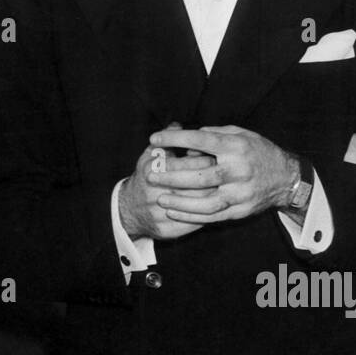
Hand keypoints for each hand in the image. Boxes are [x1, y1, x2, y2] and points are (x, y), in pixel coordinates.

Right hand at [118, 126, 217, 240]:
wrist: (128, 210)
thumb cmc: (146, 177)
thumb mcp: (151, 155)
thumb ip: (167, 139)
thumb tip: (178, 124)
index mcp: (152, 170)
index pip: (189, 163)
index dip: (206, 158)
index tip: (217, 155)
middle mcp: (155, 192)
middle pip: (197, 184)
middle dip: (214, 177)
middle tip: (226, 171)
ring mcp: (160, 213)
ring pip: (199, 205)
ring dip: (215, 196)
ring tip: (224, 187)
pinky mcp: (166, 230)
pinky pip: (194, 223)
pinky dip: (208, 215)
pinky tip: (217, 205)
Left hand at [147, 125, 296, 222]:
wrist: (285, 178)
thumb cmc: (259, 152)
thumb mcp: (241, 134)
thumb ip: (214, 134)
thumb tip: (186, 138)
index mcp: (236, 147)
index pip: (200, 141)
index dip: (175, 139)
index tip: (155, 139)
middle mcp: (238, 170)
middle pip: (198, 175)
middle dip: (171, 175)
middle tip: (151, 175)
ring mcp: (240, 193)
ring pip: (204, 201)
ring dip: (179, 201)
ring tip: (160, 198)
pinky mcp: (241, 210)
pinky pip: (213, 216)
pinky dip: (192, 215)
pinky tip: (176, 212)